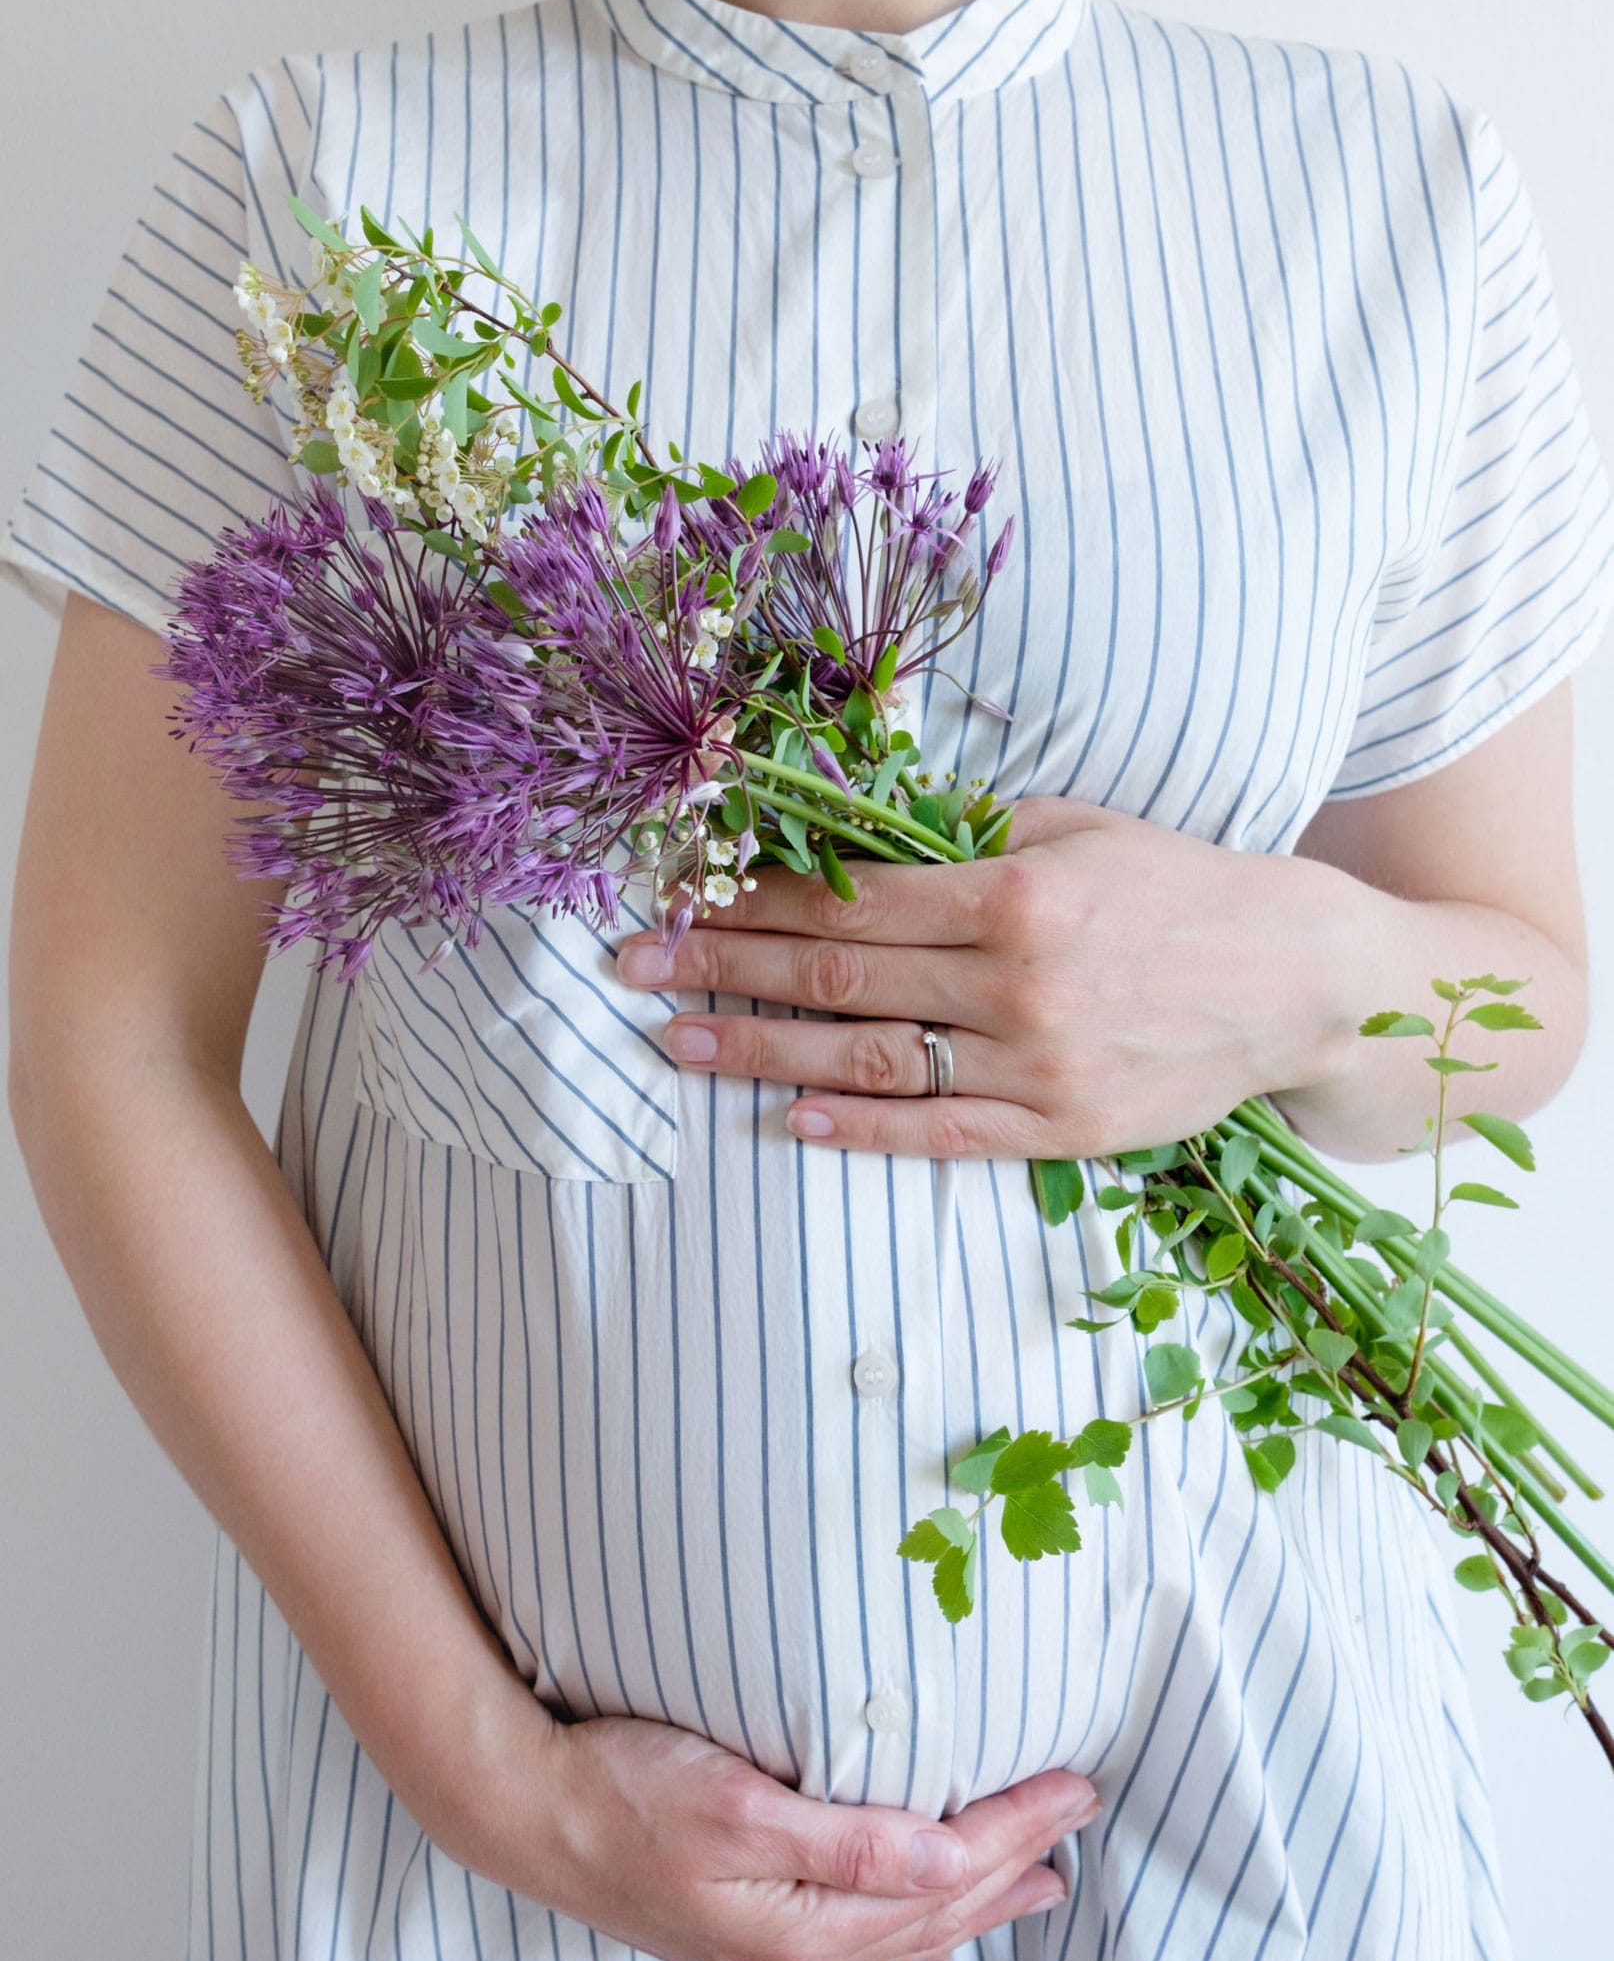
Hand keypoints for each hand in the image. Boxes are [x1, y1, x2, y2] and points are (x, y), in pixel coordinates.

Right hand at [462, 1702, 1099, 1960]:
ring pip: (904, 1936)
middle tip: (1077, 1817)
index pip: (945, 1874)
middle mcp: (796, 1954)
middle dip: (1015, 1864)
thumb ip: (849, 1839)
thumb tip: (949, 1854)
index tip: (1074, 1785)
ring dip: (976, 1904)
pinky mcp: (745, 1936)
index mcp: (803, 1925)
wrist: (524, 1814)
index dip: (1016, 1828)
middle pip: (936, 1913)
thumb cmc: (623, 1791)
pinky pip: (862, 1940)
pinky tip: (928, 1906)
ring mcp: (768, 1953)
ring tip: (1036, 1879)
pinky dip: (916, 1920)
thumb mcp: (739, 1805)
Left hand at [615, 797, 1361, 1157]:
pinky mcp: (1059, 1130)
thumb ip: (971, 837)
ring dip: (756, 1052)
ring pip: (865, 1061)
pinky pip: (937, 1133)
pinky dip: (855, 1126)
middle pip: (832, 976)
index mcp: (1011, 892)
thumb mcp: (1080, 828)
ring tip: (675, 1043)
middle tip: (631, 968)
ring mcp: (1034, 1066)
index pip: (846, 897)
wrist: (1302, 983)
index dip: (748, 897)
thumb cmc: (1183, 888)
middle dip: (718, 968)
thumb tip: (858, 837)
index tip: (677, 894)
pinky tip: (786, 1117)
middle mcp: (1013, 982)